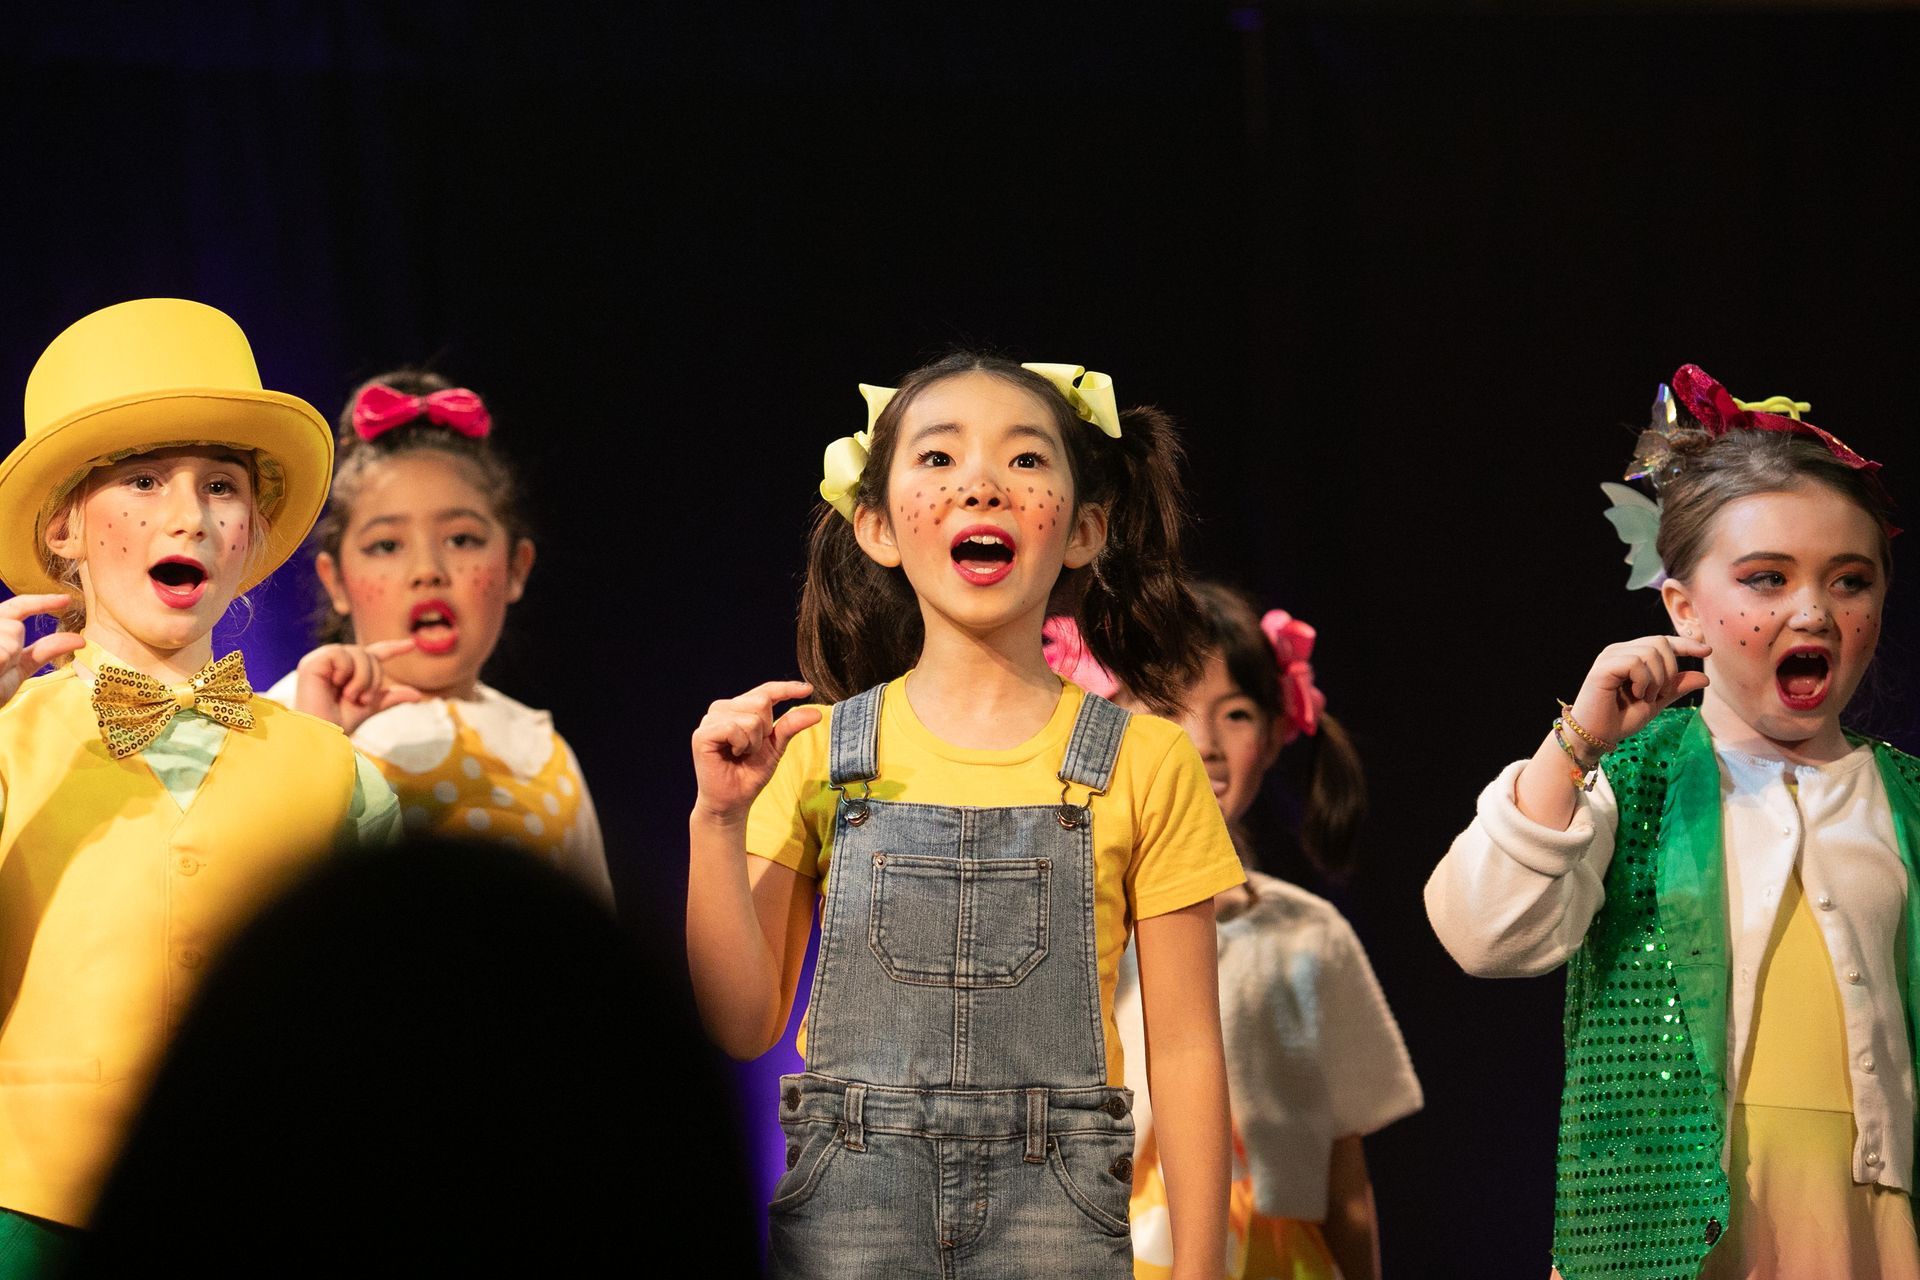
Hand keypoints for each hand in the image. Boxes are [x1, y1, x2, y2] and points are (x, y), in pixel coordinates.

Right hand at [0, 594, 82, 708]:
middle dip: (13, 648)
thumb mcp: (19, 669)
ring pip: (9, 638)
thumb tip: (80, 640)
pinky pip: (2, 653)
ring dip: (4, 660)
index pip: (18, 607)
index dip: (42, 602)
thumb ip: (44, 651)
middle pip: (14, 628)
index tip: (66, 600)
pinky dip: (1, 659)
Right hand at [294, 639, 423, 733]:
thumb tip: (418, 695)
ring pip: (358, 653)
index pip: (374, 654)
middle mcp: (335, 663)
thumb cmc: (340, 725)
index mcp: (348, 672)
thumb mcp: (369, 708)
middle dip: (373, 678)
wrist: (322, 736)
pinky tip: (335, 685)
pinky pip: (341, 654)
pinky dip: (345, 671)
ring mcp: (322, 661)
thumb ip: (389, 697)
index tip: (412, 645)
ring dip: (362, 678)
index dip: (393, 648)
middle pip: (369, 654)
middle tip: (362, 699)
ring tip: (350, 696)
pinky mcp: (312, 662)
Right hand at [691, 681, 821, 824]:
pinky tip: (732, 754)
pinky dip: (740, 745)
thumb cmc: (750, 773)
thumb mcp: (776, 746)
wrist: (733, 800)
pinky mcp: (702, 734)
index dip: (787, 688)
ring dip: (753, 742)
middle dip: (765, 730)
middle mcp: (722, 708)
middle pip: (761, 701)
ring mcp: (710, 720)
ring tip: (740, 754)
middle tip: (752, 749)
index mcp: (738, 708)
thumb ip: (791, 726)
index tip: (808, 689)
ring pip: (750, 717)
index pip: (765, 691)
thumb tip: (816, 712)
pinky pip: (733, 729)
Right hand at [1567, 634, 1710, 749]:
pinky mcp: (1603, 667)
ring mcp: (1609, 657)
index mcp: (1630, 655)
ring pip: (1650, 652)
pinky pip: (1636, 663)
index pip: (1662, 641)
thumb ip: (1676, 688)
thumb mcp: (1656, 702)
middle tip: (1658, 695)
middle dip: (1669, 670)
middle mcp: (1619, 651)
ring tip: (1645, 697)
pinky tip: (1636, 694)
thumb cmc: (1620, 719)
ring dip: (1657, 679)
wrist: (1596, 736)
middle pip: (1660, 642)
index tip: (1707, 651)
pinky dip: (1644, 681)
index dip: (1685, 644)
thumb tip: (1705, 677)